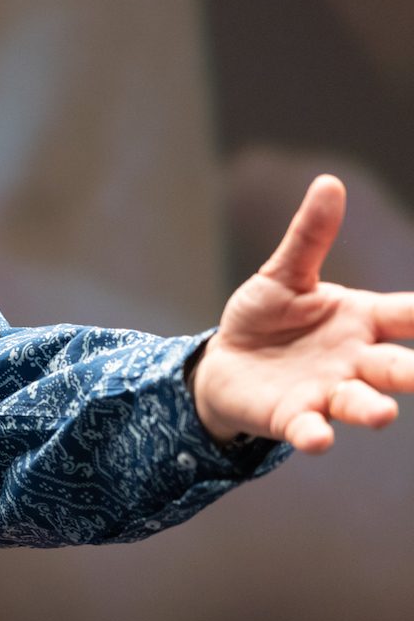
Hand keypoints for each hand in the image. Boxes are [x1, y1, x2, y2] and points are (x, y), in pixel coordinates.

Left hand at [192, 175, 413, 452]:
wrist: (225, 365)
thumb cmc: (267, 319)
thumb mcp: (284, 275)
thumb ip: (310, 236)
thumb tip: (330, 182)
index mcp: (362, 321)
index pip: (411, 316)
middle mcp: (355, 361)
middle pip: (396, 366)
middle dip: (413, 371)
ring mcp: (326, 392)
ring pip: (359, 402)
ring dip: (372, 408)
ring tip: (382, 414)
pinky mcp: (291, 416)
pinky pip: (308, 428)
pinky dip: (314, 433)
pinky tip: (318, 438)